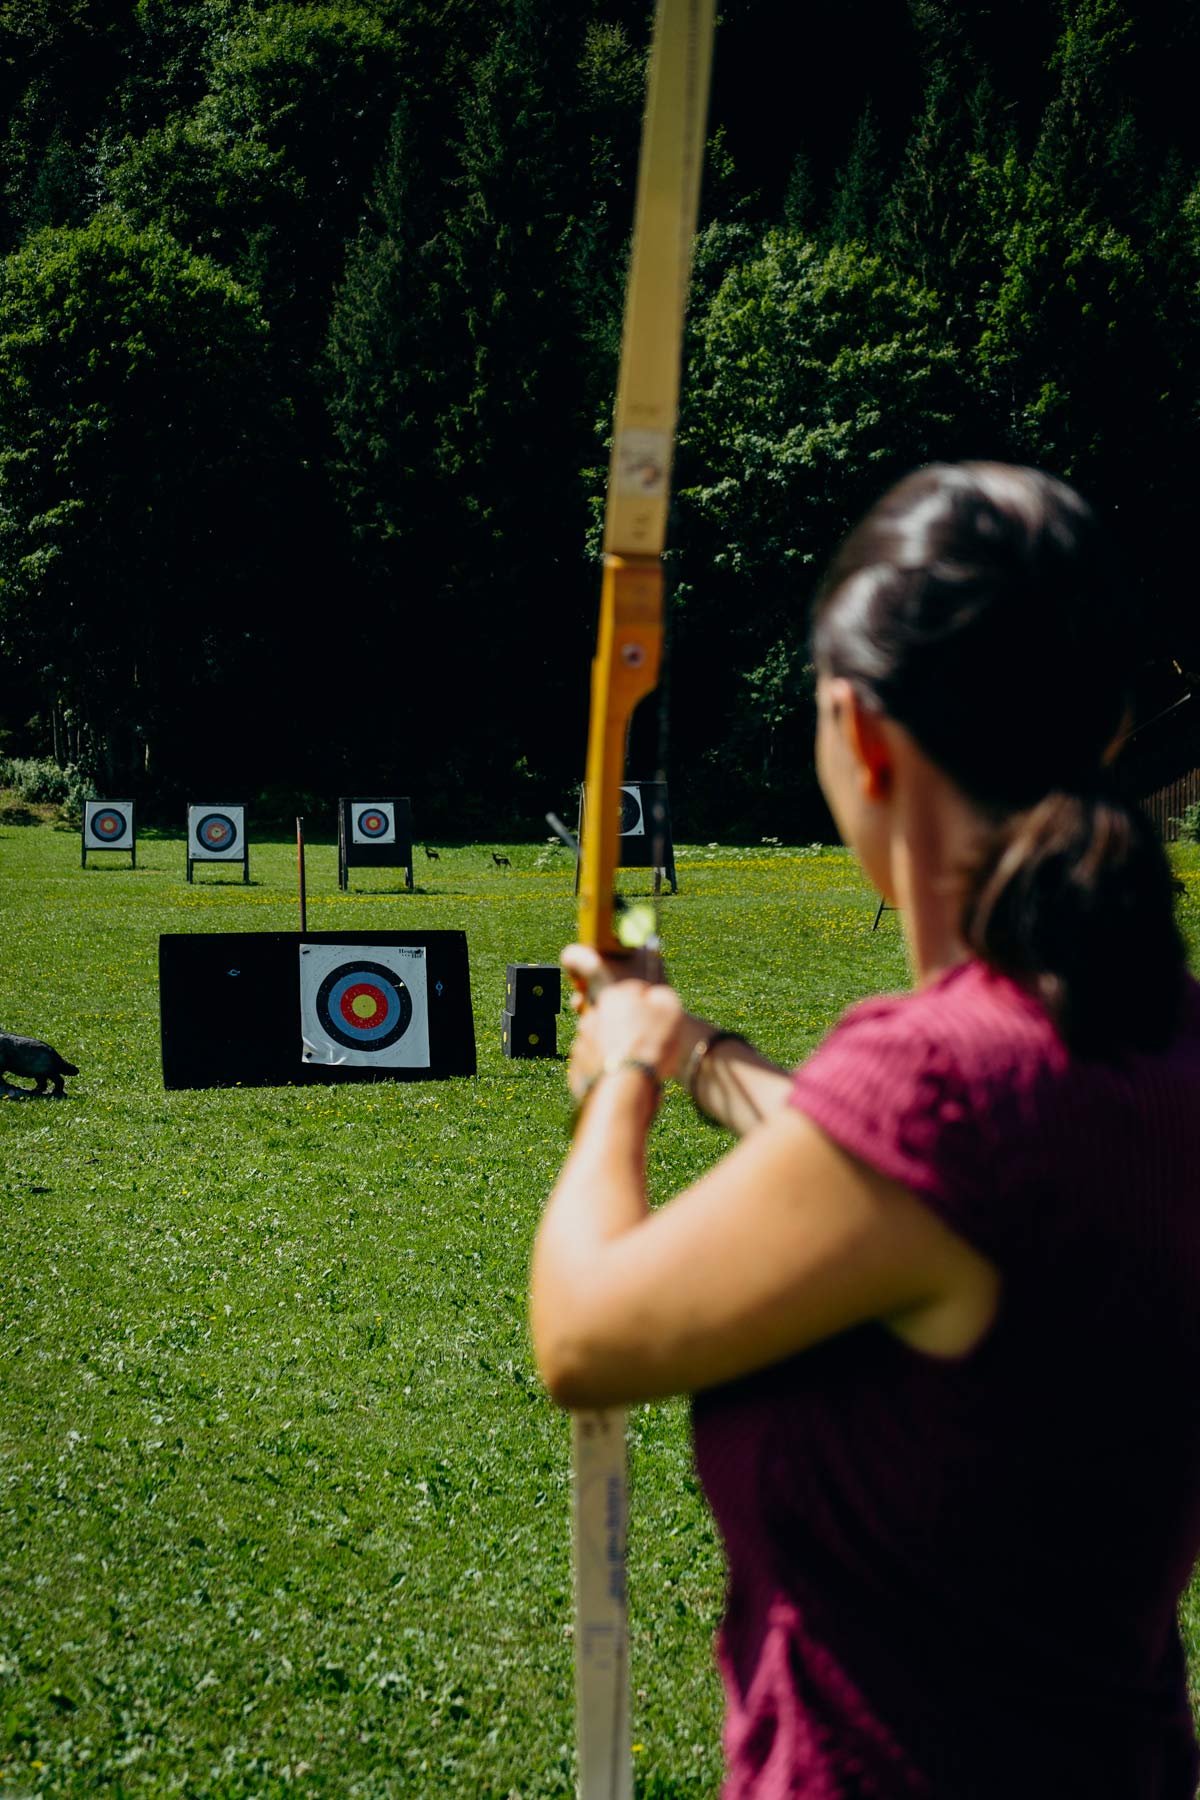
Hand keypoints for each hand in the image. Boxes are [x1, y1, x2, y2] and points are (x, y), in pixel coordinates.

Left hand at [560, 944, 683, 1102]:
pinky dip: (605, 1063)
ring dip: (610, 1040)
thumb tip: (651, 995)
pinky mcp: (577, 1068)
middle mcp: (591, 1013)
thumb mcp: (670, 1008)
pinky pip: (593, 1060)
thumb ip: (658, 994)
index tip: (583, 966)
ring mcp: (582, 1041)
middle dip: (612, 1012)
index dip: (578, 959)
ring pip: (595, 1034)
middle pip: (596, 1004)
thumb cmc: (651, 1044)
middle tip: (635, 1026)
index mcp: (610, 991)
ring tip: (634, 1055)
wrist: (629, 1090)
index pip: (576, 958)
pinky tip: (624, 1072)